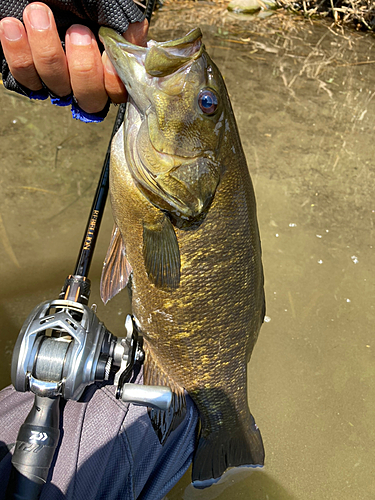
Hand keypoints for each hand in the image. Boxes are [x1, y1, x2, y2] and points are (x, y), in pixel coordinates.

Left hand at [0, 2, 147, 113]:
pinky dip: (19, 52)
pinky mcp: (31, 75)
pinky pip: (25, 77)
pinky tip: (13, 26)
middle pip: (89, 98)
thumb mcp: (109, 7)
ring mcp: (58, 81)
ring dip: (47, 50)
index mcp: (110, 70)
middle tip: (76, 30)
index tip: (106, 46)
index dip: (113, 77)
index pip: (118, 91)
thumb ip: (125, 26)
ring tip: (37, 13)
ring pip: (56, 85)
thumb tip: (135, 37)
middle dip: (84, 67)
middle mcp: (85, 83)